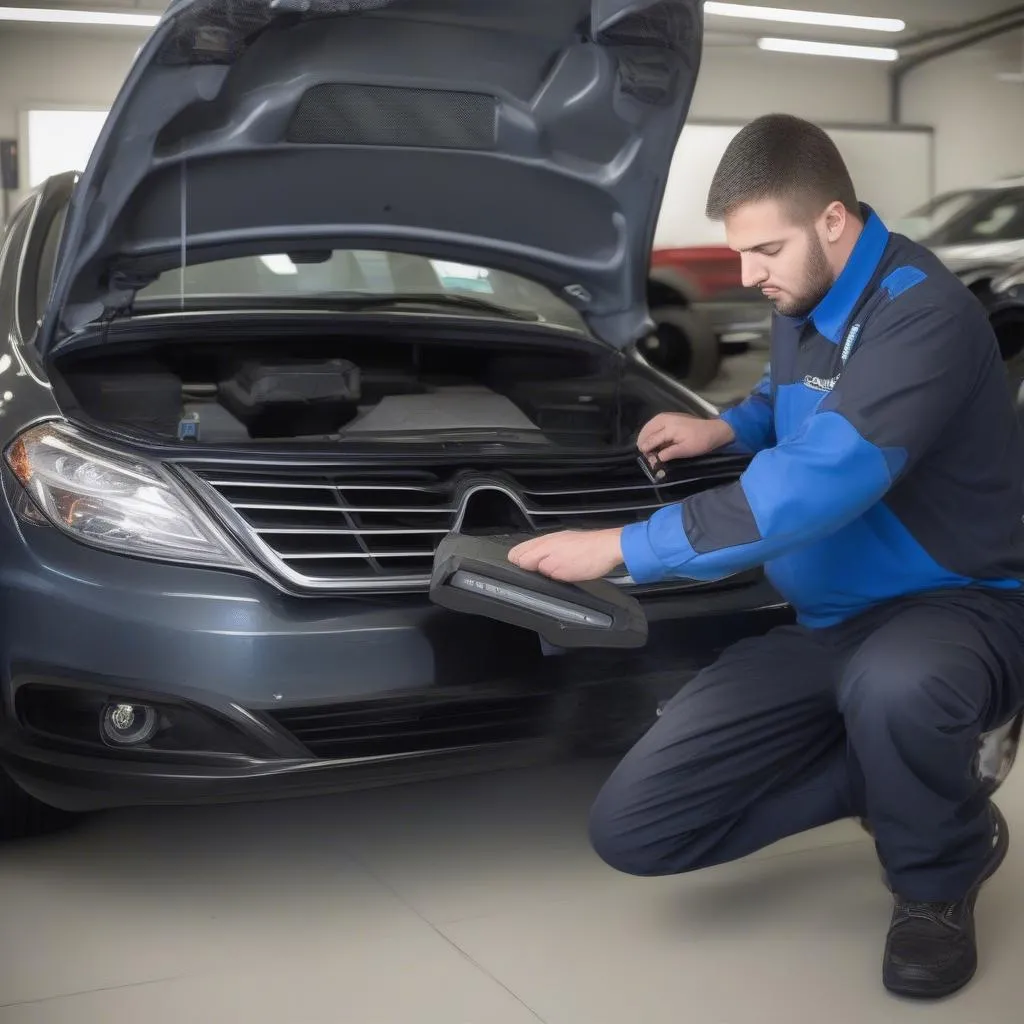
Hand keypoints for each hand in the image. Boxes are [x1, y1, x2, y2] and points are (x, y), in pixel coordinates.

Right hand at [508, 529, 623, 582]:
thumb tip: (525, 565)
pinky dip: (549, 556)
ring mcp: (559, 538)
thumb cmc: (588, 560)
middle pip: (525, 549)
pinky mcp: (569, 540)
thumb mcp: (559, 571)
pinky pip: (551, 548)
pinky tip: (557, 564)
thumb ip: (539, 567)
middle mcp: (548, 538)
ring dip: (537, 559)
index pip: (516, 554)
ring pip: (538, 548)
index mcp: (542, 545)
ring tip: (544, 572)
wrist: (612, 548)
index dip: (517, 567)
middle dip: (524, 562)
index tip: (523, 576)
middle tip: (533, 575)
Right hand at [637, 412, 734, 463]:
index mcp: (669, 428)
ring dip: (645, 436)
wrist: (713, 430)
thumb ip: (668, 454)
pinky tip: (651, 438)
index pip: (651, 440)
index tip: (646, 459)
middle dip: (643, 442)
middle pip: (647, 431)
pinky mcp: (669, 416)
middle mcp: (665, 419)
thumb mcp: (685, 451)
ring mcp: (666, 416)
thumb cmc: (700, 441)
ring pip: (648, 426)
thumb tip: (655, 459)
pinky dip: (650, 431)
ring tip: (644, 447)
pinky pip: (654, 423)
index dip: (647, 450)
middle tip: (644, 454)